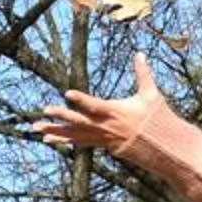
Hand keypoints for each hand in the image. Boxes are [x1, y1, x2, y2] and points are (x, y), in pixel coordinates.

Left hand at [34, 52, 168, 155]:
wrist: (165, 147)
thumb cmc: (158, 119)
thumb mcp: (152, 95)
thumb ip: (143, 74)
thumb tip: (139, 54)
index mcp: (117, 112)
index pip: (96, 105)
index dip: (82, 100)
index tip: (67, 93)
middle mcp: (107, 127)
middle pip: (80, 122)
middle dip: (61, 117)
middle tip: (44, 111)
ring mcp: (104, 138)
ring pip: (76, 136)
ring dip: (56, 132)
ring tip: (37, 130)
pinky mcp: (104, 145)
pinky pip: (81, 143)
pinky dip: (65, 141)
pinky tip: (50, 140)